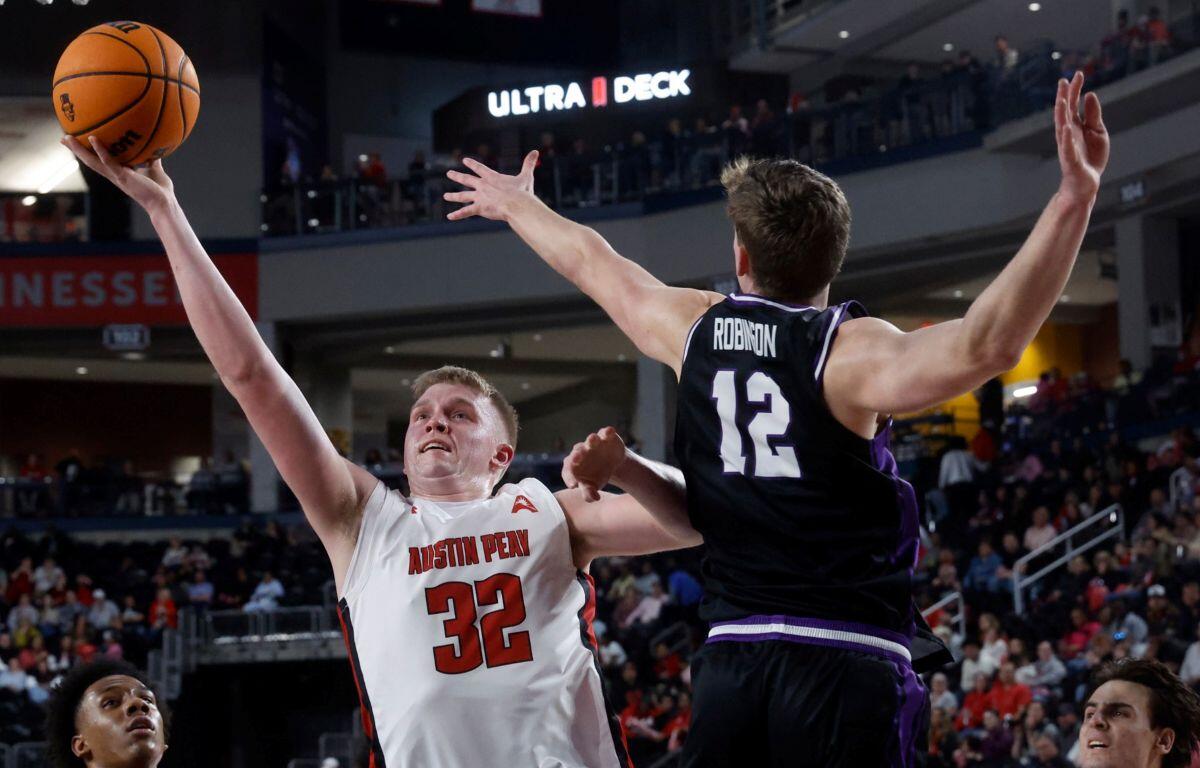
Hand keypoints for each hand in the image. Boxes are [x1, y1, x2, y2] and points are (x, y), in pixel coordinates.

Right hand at [61, 135, 175, 215]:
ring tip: (67, 138)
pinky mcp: (123, 176)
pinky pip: (109, 162)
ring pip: (93, 162)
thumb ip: (152, 159)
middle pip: (90, 161)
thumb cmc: (160, 190)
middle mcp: (114, 175)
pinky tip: (92, 138)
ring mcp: (117, 176)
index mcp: (119, 173)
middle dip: (77, 151)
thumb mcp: (154, 169)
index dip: (88, 153)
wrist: (165, 203)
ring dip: (79, 150)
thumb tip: (155, 146)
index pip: (99, 161)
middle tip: (64, 138)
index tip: (78, 143)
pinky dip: (100, 150)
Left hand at [444, 150, 537, 221]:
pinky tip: (449, 217)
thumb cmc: (522, 192)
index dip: (472, 164)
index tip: (464, 160)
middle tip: (449, 173)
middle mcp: (483, 185)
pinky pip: (466, 212)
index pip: (479, 168)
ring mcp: (479, 197)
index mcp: (492, 177)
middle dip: (457, 176)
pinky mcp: (479, 208)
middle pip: (467, 179)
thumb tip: (536, 152)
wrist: (516, 204)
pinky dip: (458, 215)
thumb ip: (528, 164)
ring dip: (453, 196)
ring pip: (463, 196)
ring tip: (446, 196)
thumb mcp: (526, 176)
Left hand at [562, 426, 626, 501]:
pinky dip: (607, 432)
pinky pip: (605, 433)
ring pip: (590, 440)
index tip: (573, 486)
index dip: (569, 477)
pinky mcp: (605, 437)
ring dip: (591, 440)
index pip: (568, 470)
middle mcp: (581, 451)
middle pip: (577, 451)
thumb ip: (589, 493)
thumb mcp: (592, 487)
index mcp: (572, 465)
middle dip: (577, 454)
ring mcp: (593, 443)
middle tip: (577, 458)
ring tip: (593, 440)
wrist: (611, 463)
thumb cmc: (596, 476)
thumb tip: (594, 498)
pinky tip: (610, 432)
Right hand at [1054, 73, 1107, 203]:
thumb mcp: (1098, 132)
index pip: (1073, 104)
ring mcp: (1068, 146)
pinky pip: (1067, 148)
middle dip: (1065, 97)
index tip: (1078, 74)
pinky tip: (1067, 127)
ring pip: (1062, 128)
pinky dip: (1066, 138)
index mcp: (1076, 125)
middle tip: (1064, 80)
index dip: (1075, 89)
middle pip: (1065, 113)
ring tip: (1062, 100)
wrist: (1086, 183)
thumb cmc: (1091, 157)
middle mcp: (1069, 134)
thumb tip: (1090, 94)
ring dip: (1061, 115)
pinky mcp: (1071, 160)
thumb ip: (1094, 115)